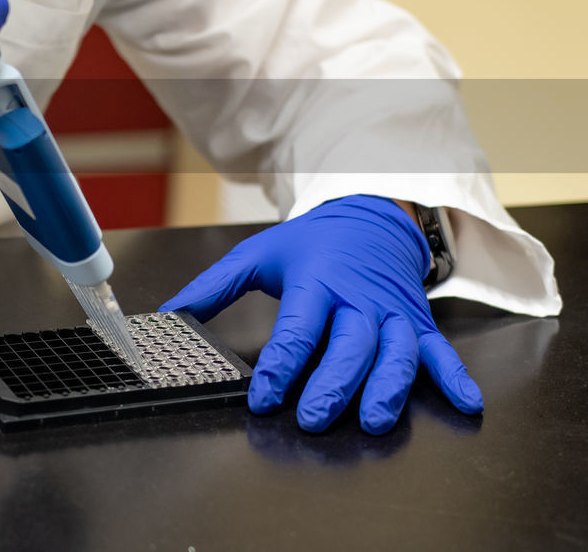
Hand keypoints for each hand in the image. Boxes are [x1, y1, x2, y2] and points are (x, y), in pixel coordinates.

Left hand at [161, 194, 482, 433]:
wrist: (369, 216)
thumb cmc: (310, 244)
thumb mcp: (257, 255)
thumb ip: (212, 288)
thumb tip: (169, 315)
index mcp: (316, 282)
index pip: (297, 328)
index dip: (281, 365)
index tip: (264, 396)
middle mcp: (358, 299)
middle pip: (350, 344)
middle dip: (333, 383)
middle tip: (314, 416)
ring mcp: (392, 312)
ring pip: (396, 352)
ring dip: (388, 387)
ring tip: (375, 419)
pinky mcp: (417, 322)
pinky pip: (441, 351)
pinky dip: (455, 377)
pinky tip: (466, 404)